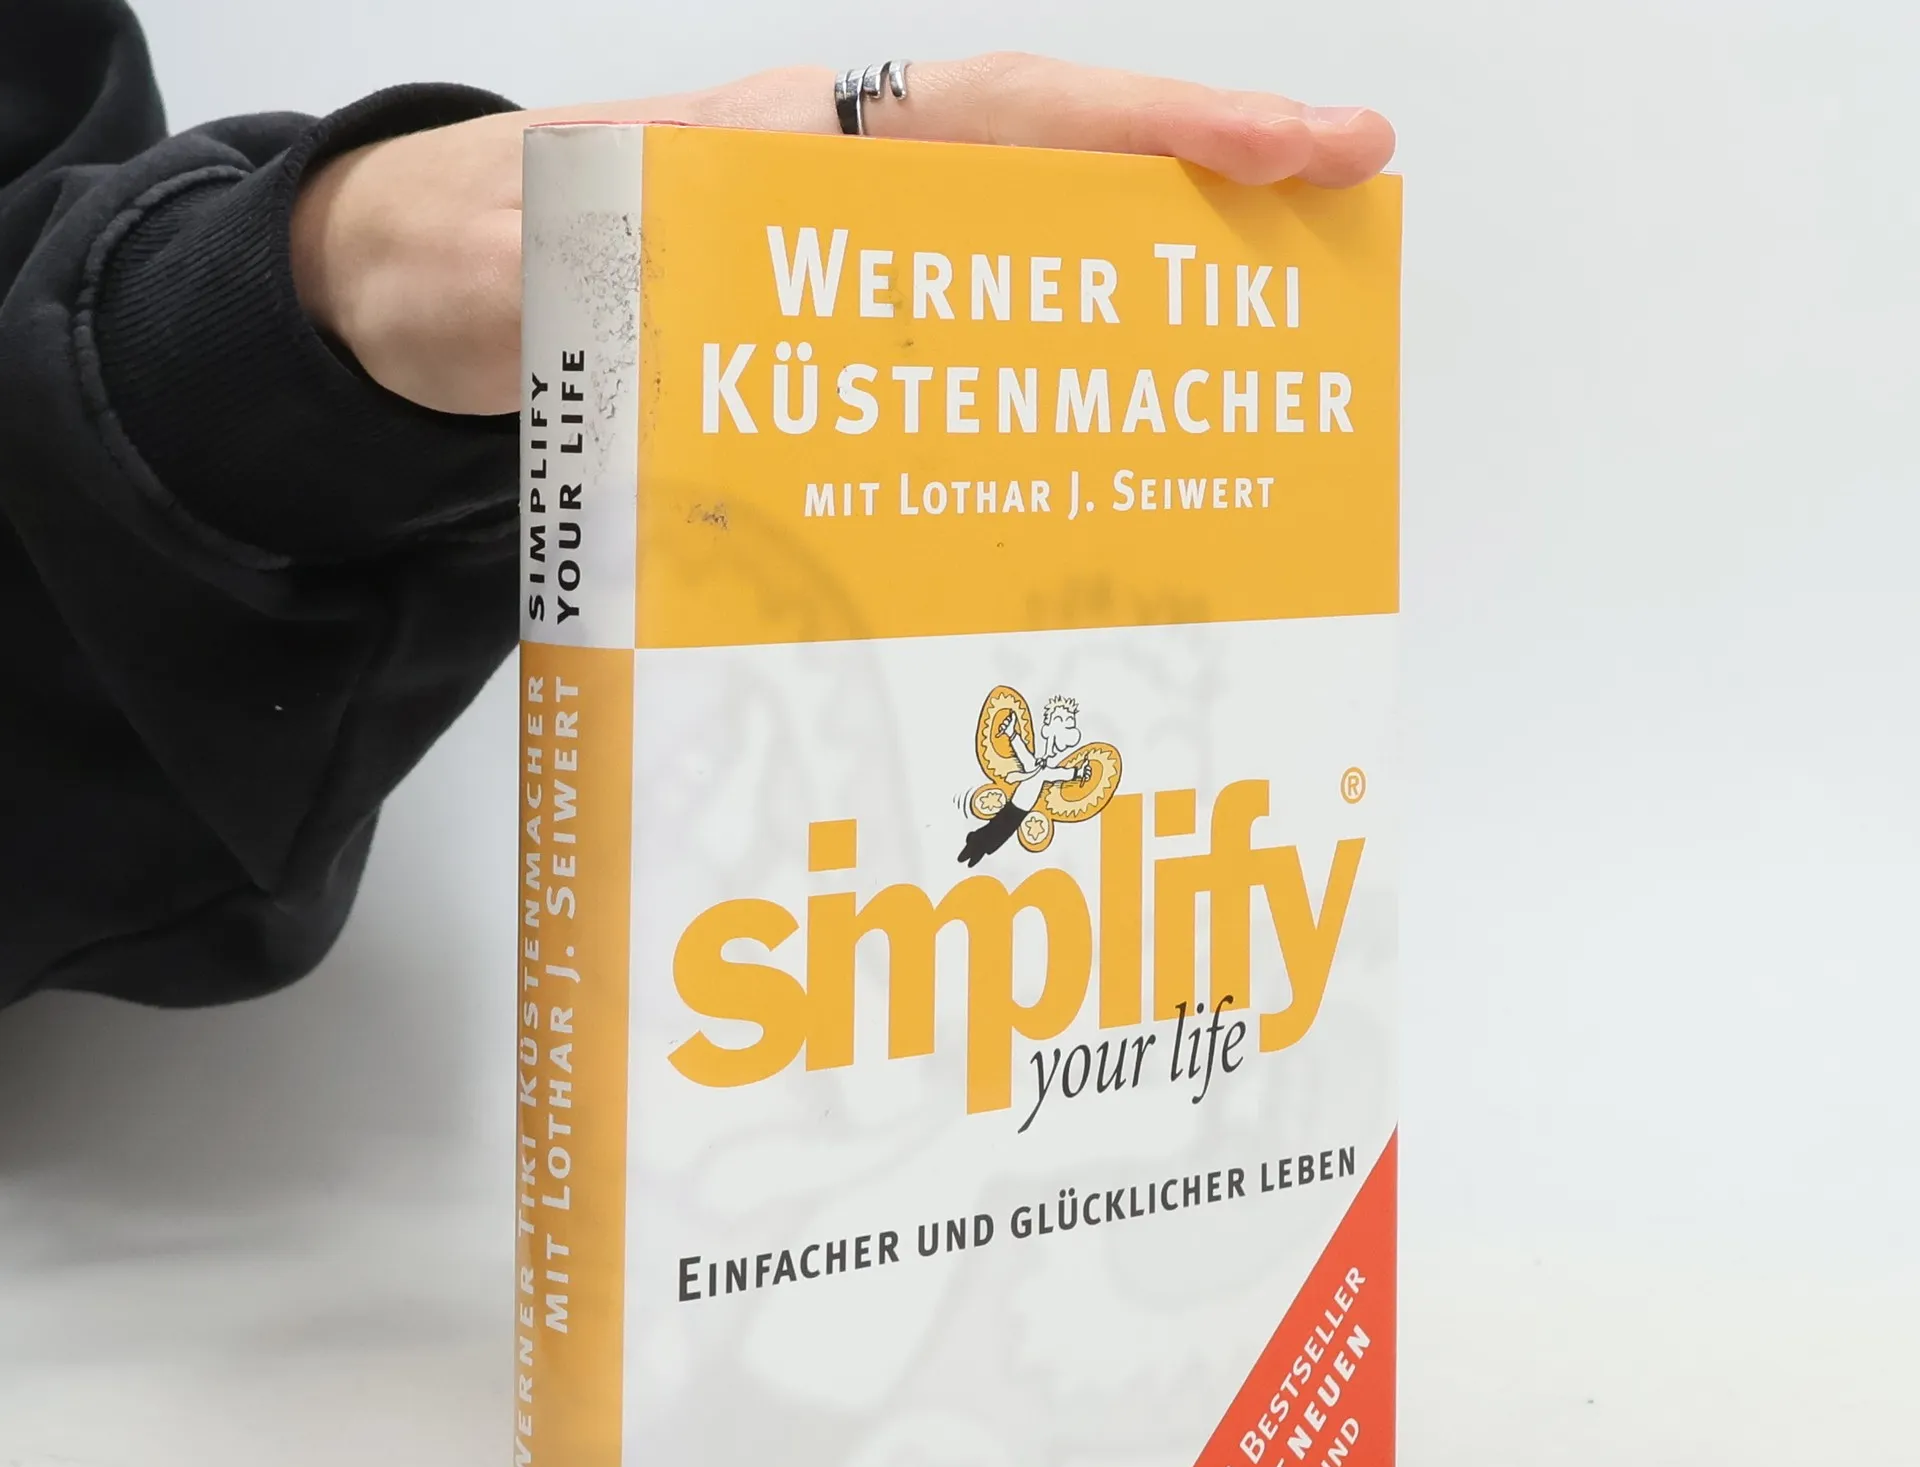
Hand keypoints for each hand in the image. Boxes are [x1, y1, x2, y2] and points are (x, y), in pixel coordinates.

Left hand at [290, 56, 1394, 415]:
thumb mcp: (552, 252)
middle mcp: (863, 189)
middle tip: (1345, 230)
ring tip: (1264, 362)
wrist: (447, 295)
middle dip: (1209, 194)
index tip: (1307, 144)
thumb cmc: (499, 261)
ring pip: (1038, 260)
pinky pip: (978, 340)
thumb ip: (629, 258)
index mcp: (813, 143)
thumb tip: (698, 275)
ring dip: (1149, 296)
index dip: (1170, 129)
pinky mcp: (851, 333)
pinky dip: (1052, 374)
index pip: (1025, 114)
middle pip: (1069, 173)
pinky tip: (1102, 446)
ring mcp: (866, 263)